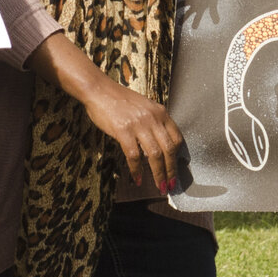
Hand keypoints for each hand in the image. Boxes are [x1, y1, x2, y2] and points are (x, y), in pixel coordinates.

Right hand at [31, 34, 185, 192]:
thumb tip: (160, 142)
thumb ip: (154, 121)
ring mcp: (139, 125)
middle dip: (171, 171)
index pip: (176, 138)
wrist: (99, 90)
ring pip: (155, 155)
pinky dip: (137, 170)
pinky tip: (138, 178)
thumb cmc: (120, 100)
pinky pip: (134, 156)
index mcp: (160, 112)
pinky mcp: (123, 131)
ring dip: (158, 174)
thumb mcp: (144, 106)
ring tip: (159, 186)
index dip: (178, 157)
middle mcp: (153, 118)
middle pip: (169, 149)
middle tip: (170, 185)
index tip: (176, 169)